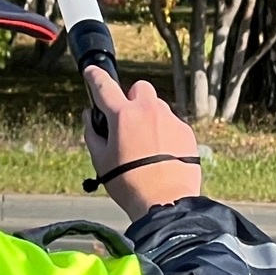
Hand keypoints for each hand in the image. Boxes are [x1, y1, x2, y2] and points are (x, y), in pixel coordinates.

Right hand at [81, 69, 202, 221]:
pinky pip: (172, 123)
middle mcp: (148, 111)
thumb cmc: (128, 184)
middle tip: (126, 120)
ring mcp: (170, 120)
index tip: (92, 72)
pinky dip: (164, 132)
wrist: (165, 202)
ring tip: (146, 144)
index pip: (104, 86)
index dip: (95, 76)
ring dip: (149, 117)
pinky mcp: (186, 132)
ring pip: (158, 106)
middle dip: (131, 98)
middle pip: (139, 88)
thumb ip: (92, 133)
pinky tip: (161, 154)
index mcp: (123, 116)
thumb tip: (89, 116)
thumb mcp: (101, 160)